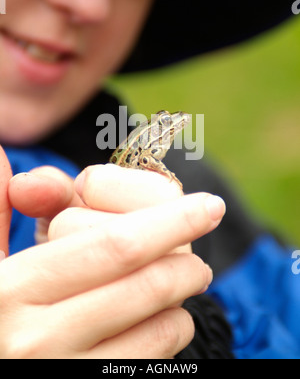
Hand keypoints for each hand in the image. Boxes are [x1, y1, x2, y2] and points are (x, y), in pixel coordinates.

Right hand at [0, 157, 224, 358]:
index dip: (173, 221)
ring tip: (180, 285)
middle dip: (188, 262)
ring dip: (182, 301)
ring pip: (159, 330)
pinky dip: (169, 334)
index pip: (114, 245)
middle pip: (147, 286)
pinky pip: (152, 363)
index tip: (210, 205)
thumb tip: (22, 166)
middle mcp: (35, 341)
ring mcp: (63, 375)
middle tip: (198, 257)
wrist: (2, 356)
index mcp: (10, 289)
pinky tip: (159, 321)